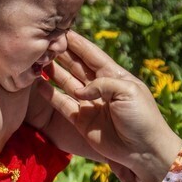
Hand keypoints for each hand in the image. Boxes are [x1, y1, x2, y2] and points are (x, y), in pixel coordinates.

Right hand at [44, 32, 181, 181]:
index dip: (78, 43)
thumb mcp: (128, 92)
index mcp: (115, 76)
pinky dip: (50, 95)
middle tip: (45, 42)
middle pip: (77, 66)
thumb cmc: (142, 118)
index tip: (63, 30)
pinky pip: (62, 104)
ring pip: (67, 83)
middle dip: (63, 54)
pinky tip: (38, 84)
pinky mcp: (81, 121)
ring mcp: (89, 104)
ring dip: (54, 71)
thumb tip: (80, 91)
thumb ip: (102, 84)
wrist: (143, 151)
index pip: (92, 55)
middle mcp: (100, 88)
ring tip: (38, 60)